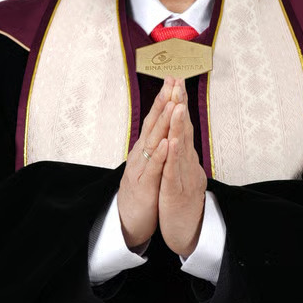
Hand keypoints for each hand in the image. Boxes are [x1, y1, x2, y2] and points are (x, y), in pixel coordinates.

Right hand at [117, 78, 179, 249]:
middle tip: (172, 82)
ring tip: (172, 104)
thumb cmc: (143, 192)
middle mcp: (140, 154)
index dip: (164, 100)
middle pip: (152, 124)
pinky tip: (167, 143)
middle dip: (163, 103)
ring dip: (162, 123)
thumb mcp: (149, 165)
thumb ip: (155, 146)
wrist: (129, 221)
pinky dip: (160, 155)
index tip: (173, 80)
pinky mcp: (143, 186)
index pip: (155, 119)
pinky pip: (152, 168)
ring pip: (153, 142)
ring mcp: (140, 169)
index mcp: (144, 149)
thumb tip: (163, 126)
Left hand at [157, 81, 206, 257]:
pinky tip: (172, 142)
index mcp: (186, 160)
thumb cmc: (182, 205)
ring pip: (181, 149)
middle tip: (178, 83)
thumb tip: (181, 135)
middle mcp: (188, 165)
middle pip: (184, 131)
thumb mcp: (182, 174)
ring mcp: (184, 178)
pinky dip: (174, 156)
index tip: (175, 83)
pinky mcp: (177, 194)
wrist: (188, 234)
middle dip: (180, 107)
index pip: (182, 127)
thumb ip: (182, 155)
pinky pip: (174, 172)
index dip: (179, 105)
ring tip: (177, 106)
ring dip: (179, 126)